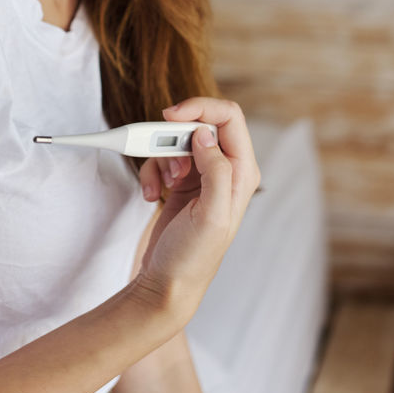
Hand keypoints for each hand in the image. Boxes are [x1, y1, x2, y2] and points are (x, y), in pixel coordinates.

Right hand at [131, 97, 261, 319]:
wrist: (167, 284)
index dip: (200, 108)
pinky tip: (151, 193)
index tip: (170, 115)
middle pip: (199, 124)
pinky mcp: (181, 182)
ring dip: (159, 156)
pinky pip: (162, 157)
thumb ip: (216, 170)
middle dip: (172, 136)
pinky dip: (151, 170)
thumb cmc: (193, 258)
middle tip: (155, 152)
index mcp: (243, 172)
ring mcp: (202, 175)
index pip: (229, 117)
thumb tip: (205, 134)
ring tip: (161, 185)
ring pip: (176, 140)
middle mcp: (226, 169)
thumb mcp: (211, 216)